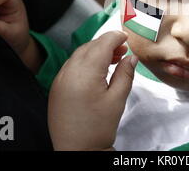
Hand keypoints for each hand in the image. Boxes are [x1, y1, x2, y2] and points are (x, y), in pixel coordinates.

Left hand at [48, 31, 137, 150]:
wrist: (76, 151)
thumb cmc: (98, 127)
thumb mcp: (118, 100)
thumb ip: (125, 74)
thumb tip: (131, 57)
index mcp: (86, 73)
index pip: (102, 44)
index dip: (115, 37)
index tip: (126, 37)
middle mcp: (69, 71)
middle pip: (89, 46)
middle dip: (106, 44)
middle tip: (122, 50)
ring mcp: (60, 78)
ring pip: (79, 54)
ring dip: (95, 51)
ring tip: (112, 60)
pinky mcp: (56, 86)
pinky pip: (71, 65)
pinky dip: (84, 61)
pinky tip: (96, 70)